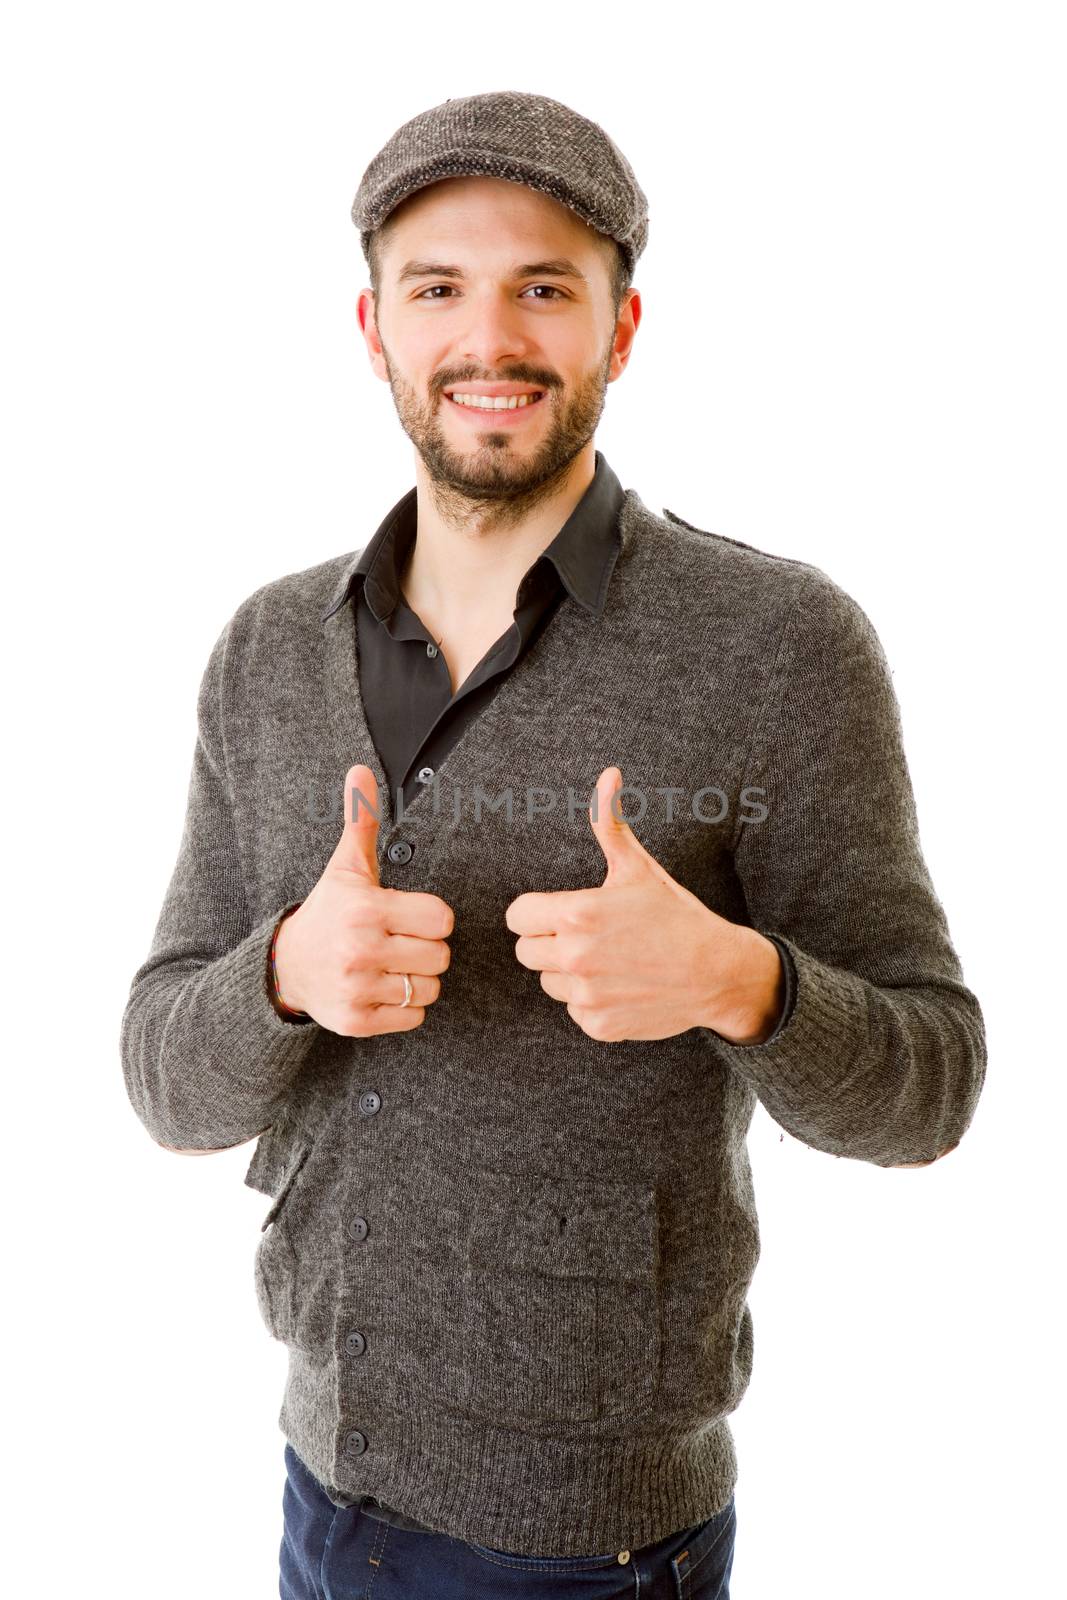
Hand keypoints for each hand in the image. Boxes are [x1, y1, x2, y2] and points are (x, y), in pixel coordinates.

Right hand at [274, 764, 453, 1035]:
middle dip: (426, 949)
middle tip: (399, 942)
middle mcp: (360, 950)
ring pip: (430, 988)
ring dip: (417, 980)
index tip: (407, 916)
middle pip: (441, 956)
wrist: (285, 967)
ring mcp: (357, 988)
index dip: (430, 917)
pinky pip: (414, 1017)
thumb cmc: (328, 913)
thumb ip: (360, 822)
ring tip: (390, 966)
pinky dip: (404, 1007)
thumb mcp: (345, 869)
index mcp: (365, 909)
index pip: (442, 919)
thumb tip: (359, 770)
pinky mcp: (357, 1020)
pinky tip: (380, 989)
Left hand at [504, 766, 783, 1043]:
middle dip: (549, 941)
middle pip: (525, 951)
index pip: (516, 916)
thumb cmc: (675, 915)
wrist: (717, 972)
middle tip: (586, 935)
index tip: (559, 912)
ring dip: (568, 972)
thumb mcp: (639, 867)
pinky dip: (590, 1001)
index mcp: (575, 913)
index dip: (536, 912)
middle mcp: (574, 957)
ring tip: (609, 959)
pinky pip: (573, 1010)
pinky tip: (621, 984)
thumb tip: (608, 774)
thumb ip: (609, 822)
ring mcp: (585, 995)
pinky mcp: (598, 1025)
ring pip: (548, 982)